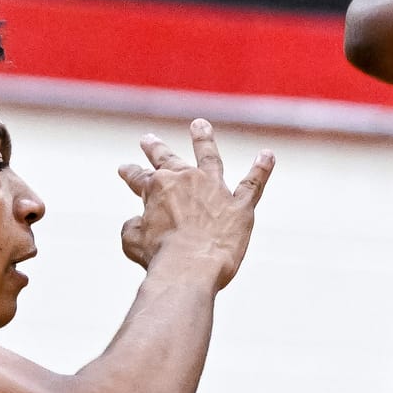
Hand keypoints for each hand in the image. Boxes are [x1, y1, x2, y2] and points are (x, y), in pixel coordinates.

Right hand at [118, 120, 273, 284]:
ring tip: (200, 125)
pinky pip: (253, 184)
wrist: (190, 266)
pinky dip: (262, 169)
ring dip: (204, 140)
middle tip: (148, 139)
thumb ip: (132, 227)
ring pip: (210, 158)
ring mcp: (215, 189)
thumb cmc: (160, 257)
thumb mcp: (133, 242)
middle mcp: (186, 180)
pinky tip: (268, 156)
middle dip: (157, 149)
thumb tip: (137, 222)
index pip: (139, 176)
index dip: (130, 173)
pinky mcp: (240, 206)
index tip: (124, 169)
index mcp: (157, 187)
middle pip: (169, 160)